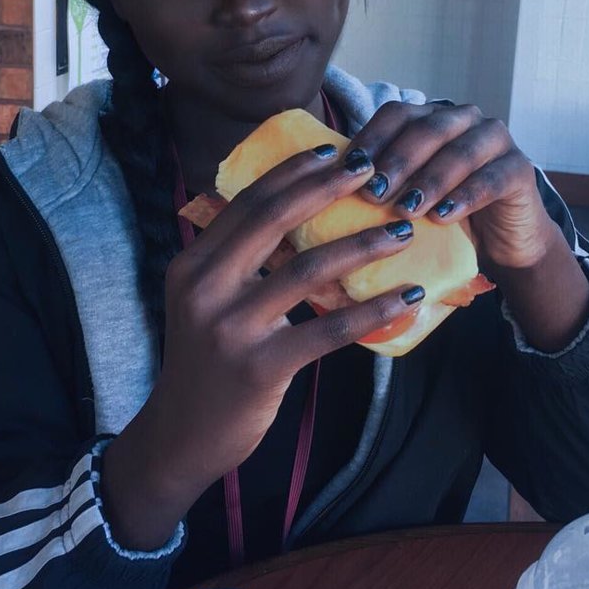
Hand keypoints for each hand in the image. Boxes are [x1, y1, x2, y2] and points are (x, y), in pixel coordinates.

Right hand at [102, 143, 421, 548]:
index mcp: (192, 264)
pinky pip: (327, 331)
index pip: (247, 203)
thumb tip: (295, 217)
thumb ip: (237, 262)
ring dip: (361, 245)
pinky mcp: (259, 367)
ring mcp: (229, 328)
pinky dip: (371, 311)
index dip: (291, 173)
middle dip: (327, 189)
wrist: (182, 436)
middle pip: (273, 221)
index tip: (331, 151)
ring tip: (402, 230)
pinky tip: (406, 299)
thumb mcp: (204, 302)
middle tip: (372, 171)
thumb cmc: (204, 363)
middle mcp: (205, 288)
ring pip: (306, 270)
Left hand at [348, 101, 559, 270]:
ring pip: (459, 152)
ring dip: (429, 181)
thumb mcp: (407, 194)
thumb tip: (329, 183)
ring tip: (407, 209)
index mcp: (431, 117)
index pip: (396, 114)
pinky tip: (444, 217)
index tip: (349, 170)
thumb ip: (380, 180)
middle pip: (426, 130)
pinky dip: (465, 197)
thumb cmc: (443, 214)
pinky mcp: (520, 168)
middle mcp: (463, 119)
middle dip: (397, 162)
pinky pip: (491, 179)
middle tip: (374, 193)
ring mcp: (495, 139)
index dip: (372, 138)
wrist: (499, 242)